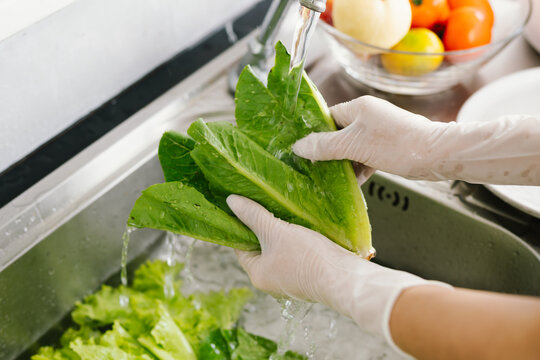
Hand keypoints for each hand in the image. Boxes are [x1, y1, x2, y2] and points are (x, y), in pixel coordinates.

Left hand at [226, 194, 447, 355]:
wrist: (346, 278)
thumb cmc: (308, 258)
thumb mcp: (277, 231)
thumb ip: (254, 216)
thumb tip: (231, 201)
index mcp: (257, 274)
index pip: (240, 246)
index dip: (241, 224)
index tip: (244, 205)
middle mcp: (271, 280)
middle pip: (260, 247)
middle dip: (263, 226)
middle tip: (264, 202)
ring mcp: (290, 278)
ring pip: (279, 248)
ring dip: (281, 230)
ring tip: (283, 207)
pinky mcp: (308, 274)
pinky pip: (295, 252)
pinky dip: (296, 237)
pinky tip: (300, 221)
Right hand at [293, 96, 539, 184]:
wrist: (439, 156)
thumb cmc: (398, 145)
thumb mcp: (355, 146)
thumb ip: (325, 146)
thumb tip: (298, 147)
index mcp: (359, 108)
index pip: (327, 117)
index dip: (314, 133)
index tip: (301, 151)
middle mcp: (368, 117)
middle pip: (338, 134)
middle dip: (326, 152)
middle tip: (312, 169)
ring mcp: (379, 133)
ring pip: (351, 148)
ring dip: (342, 164)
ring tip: (328, 180)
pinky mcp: (388, 148)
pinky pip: (364, 157)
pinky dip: (358, 169)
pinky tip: (352, 184)